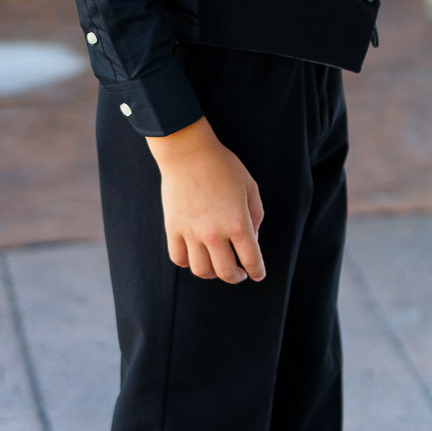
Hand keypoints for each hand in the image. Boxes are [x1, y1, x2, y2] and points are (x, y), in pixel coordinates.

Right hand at [144, 118, 265, 283]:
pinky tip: (196, 257)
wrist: (189, 153)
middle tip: (240, 274)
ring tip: (218, 267)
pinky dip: (188, 263)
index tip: (258, 274)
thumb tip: (252, 239)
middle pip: (225, 272)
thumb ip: (256, 216)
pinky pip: (178, 258)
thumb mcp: (251, 187)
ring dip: (212, 274)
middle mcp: (214, 233)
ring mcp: (190, 233)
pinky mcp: (173, 229)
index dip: (257, 271)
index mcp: (237, 223)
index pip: (250, 259)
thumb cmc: (224, 167)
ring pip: (201, 270)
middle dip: (236, 277)